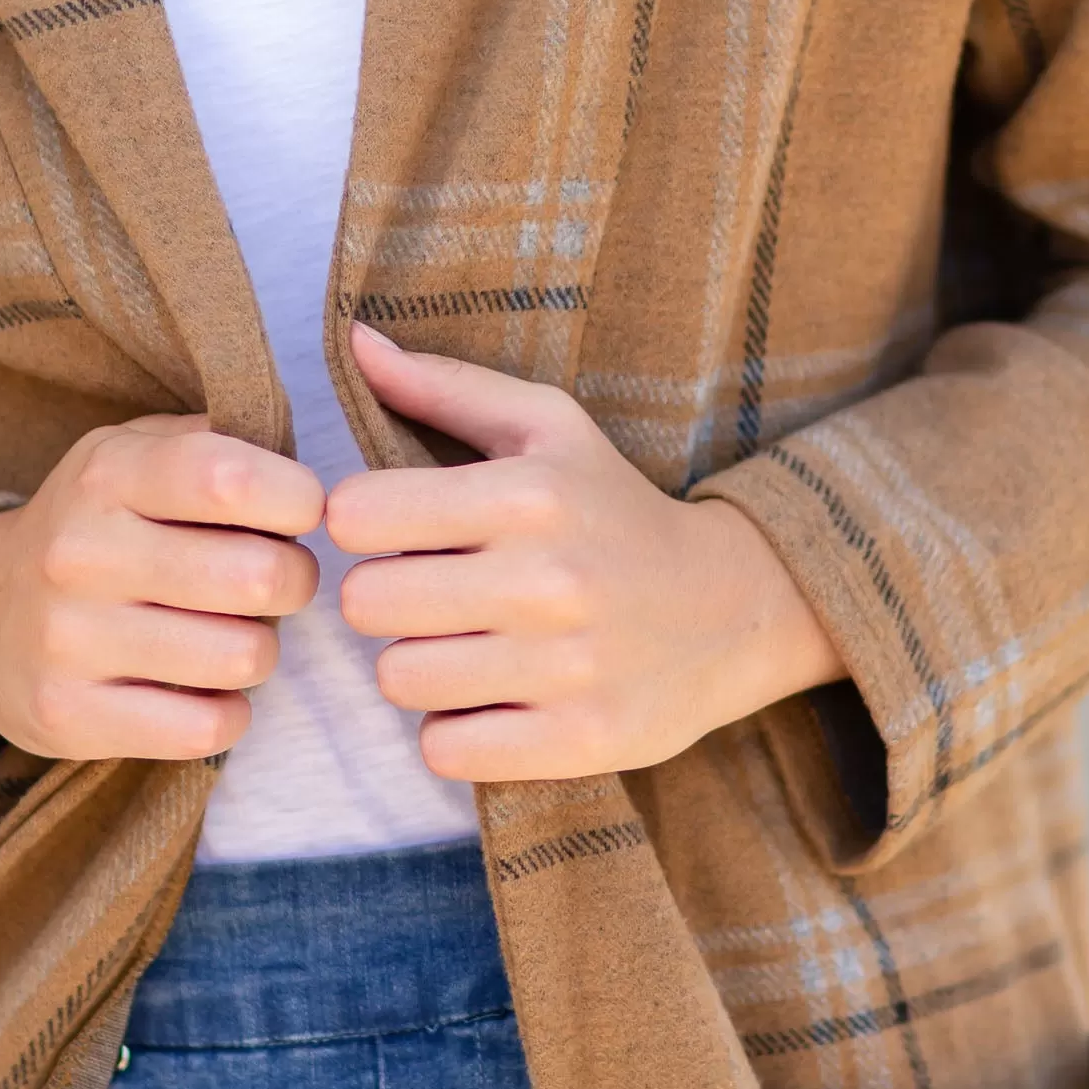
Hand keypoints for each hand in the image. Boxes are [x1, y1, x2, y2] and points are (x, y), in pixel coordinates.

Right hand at [0, 416, 323, 759]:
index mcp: (108, 474)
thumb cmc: (97, 527)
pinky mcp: (68, 715)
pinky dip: (228, 712)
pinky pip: (206, 727)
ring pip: (243, 656)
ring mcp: (68, 639)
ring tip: (231, 634)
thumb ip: (220, 442)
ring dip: (260, 649)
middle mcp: (80, 552)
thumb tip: (310, 468)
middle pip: (257, 576)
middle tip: (272, 581)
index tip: (298, 513)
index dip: (297, 499)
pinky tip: (204, 690)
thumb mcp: (136, 455)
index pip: (230, 478)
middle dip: (293, 580)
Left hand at [328, 325, 844, 783]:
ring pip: (398, 679)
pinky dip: (455, 730)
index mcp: (529, 494)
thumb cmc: (613, 508)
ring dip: (418, 666)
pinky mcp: (580, 740)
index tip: (395, 530)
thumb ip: (445, 386)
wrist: (734, 607)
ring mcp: (566, 668)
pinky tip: (492, 699)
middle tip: (429, 594)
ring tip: (464, 646)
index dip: (362, 523)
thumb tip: (354, 340)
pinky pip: (444, 748)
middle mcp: (547, 580)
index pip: (358, 514)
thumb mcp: (548, 429)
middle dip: (384, 599)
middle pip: (365, 604)